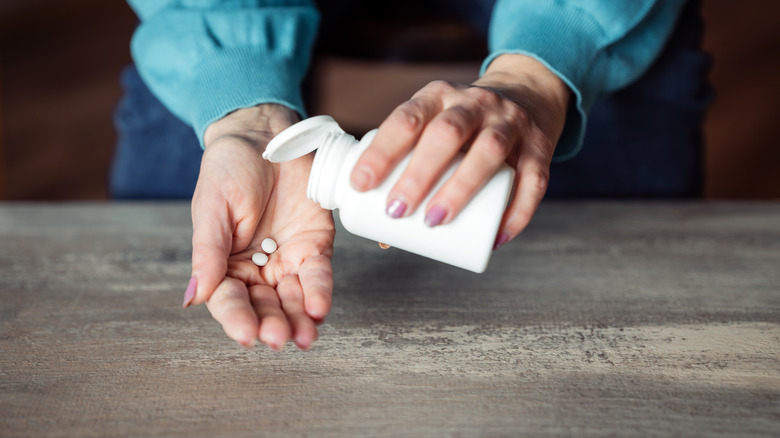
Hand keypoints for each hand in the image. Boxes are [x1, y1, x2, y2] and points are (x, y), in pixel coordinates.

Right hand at [184, 104, 335, 350]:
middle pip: (263, 306)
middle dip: (272, 324)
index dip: (237, 319)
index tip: (246, 335)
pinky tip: (318, 308)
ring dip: (298, 319)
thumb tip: (192, 300)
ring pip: (293, 299)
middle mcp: (256, 269)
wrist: (264, 136)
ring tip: (303, 336)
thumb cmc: (228, 169)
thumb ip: (207, 254)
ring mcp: (287, 259)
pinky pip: (318, 275)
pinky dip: (319, 292)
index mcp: (224, 265)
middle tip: (278, 338)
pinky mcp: (315, 246)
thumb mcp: (211, 209)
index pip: (229, 300)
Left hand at [349, 54, 569, 248]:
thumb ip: (411, 171)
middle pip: (447, 133)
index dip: (381, 151)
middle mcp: (475, 103)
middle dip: (419, 173)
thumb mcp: (434, 127)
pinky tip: (497, 237)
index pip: (407, 118)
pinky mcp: (540, 146)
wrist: (528, 93)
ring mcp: (511, 122)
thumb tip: (385, 236)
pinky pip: (533, 179)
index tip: (360, 184)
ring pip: (489, 150)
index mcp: (439, 96)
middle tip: (396, 211)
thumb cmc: (465, 127)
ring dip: (461, 187)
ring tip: (436, 220)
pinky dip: (516, 211)